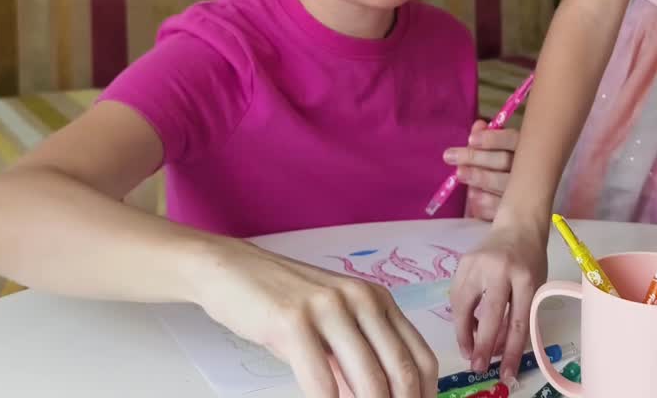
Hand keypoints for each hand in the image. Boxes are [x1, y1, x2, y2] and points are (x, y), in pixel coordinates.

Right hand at [192, 238, 437, 397]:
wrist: (232, 270)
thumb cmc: (282, 300)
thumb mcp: (331, 321)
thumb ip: (358, 353)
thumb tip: (382, 395)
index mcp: (377, 299)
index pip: (420, 357)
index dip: (424, 396)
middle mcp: (361, 299)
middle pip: (401, 372)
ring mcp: (328, 308)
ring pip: (368, 381)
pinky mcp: (292, 321)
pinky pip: (321, 381)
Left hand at [444, 120, 517, 220]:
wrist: (516, 204)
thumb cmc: (500, 169)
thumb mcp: (494, 151)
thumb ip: (486, 137)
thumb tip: (478, 125)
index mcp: (524, 148)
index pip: (512, 139)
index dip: (492, 139)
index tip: (470, 139)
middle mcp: (529, 169)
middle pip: (505, 161)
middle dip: (476, 158)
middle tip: (451, 156)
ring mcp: (526, 192)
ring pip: (504, 184)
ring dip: (479, 178)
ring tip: (460, 174)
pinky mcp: (519, 212)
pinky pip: (501, 208)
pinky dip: (485, 202)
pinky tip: (473, 196)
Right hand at [449, 214, 547, 382]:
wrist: (517, 227)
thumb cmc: (530, 260)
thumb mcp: (534, 287)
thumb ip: (519, 315)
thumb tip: (499, 349)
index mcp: (526, 278)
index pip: (518, 321)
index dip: (511, 351)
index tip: (506, 373)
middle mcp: (500, 270)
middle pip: (489, 314)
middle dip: (482, 345)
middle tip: (478, 367)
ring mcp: (478, 264)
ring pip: (464, 306)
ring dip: (464, 332)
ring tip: (470, 349)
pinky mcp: (463, 262)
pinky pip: (457, 295)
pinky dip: (460, 314)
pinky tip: (467, 325)